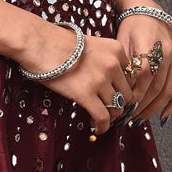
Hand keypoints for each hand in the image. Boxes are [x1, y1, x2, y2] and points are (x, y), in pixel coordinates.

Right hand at [20, 18, 140, 132]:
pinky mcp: (86, 93)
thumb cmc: (59, 44)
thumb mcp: (91, 45)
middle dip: (120, 105)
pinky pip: (103, 116)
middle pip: (127, 94)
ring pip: (117, 107)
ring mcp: (100, 79)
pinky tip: (97, 128)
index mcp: (116, 50)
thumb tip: (109, 83)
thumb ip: (104, 60)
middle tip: (109, 111)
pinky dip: (102, 126)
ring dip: (110, 117)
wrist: (40, 43)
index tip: (116, 97)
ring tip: (100, 119)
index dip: (124, 90)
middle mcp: (112, 64)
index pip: (131, 77)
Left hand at [114, 15, 171, 125]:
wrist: (148, 14)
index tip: (122, 106)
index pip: (144, 74)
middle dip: (141, 106)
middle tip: (127, 118)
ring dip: (153, 108)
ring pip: (167, 90)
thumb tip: (118, 91)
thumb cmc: (130, 28)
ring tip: (139, 120)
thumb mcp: (121, 41)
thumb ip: (123, 64)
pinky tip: (163, 118)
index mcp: (151, 45)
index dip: (134, 92)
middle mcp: (167, 54)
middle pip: (156, 86)